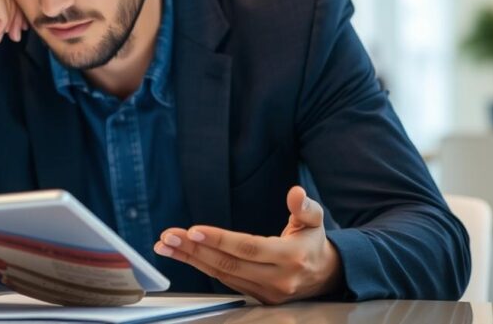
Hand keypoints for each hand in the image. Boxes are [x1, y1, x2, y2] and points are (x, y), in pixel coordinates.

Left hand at [154, 186, 342, 303]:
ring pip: (222, 274)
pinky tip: (184, 256)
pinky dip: (201, 267)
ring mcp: (266, 292)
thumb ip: (304, 207)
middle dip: (194, 249)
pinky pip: (224, 281)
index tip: (193, 230)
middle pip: (228, 264)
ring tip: (166, 246)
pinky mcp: (257, 298)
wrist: (326, 275)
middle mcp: (277, 279)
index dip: (220, 239)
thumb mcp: (314, 220)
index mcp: (290, 257)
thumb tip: (296, 193)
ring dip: (191, 259)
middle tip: (169, 237)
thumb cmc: (312, 242)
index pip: (249, 248)